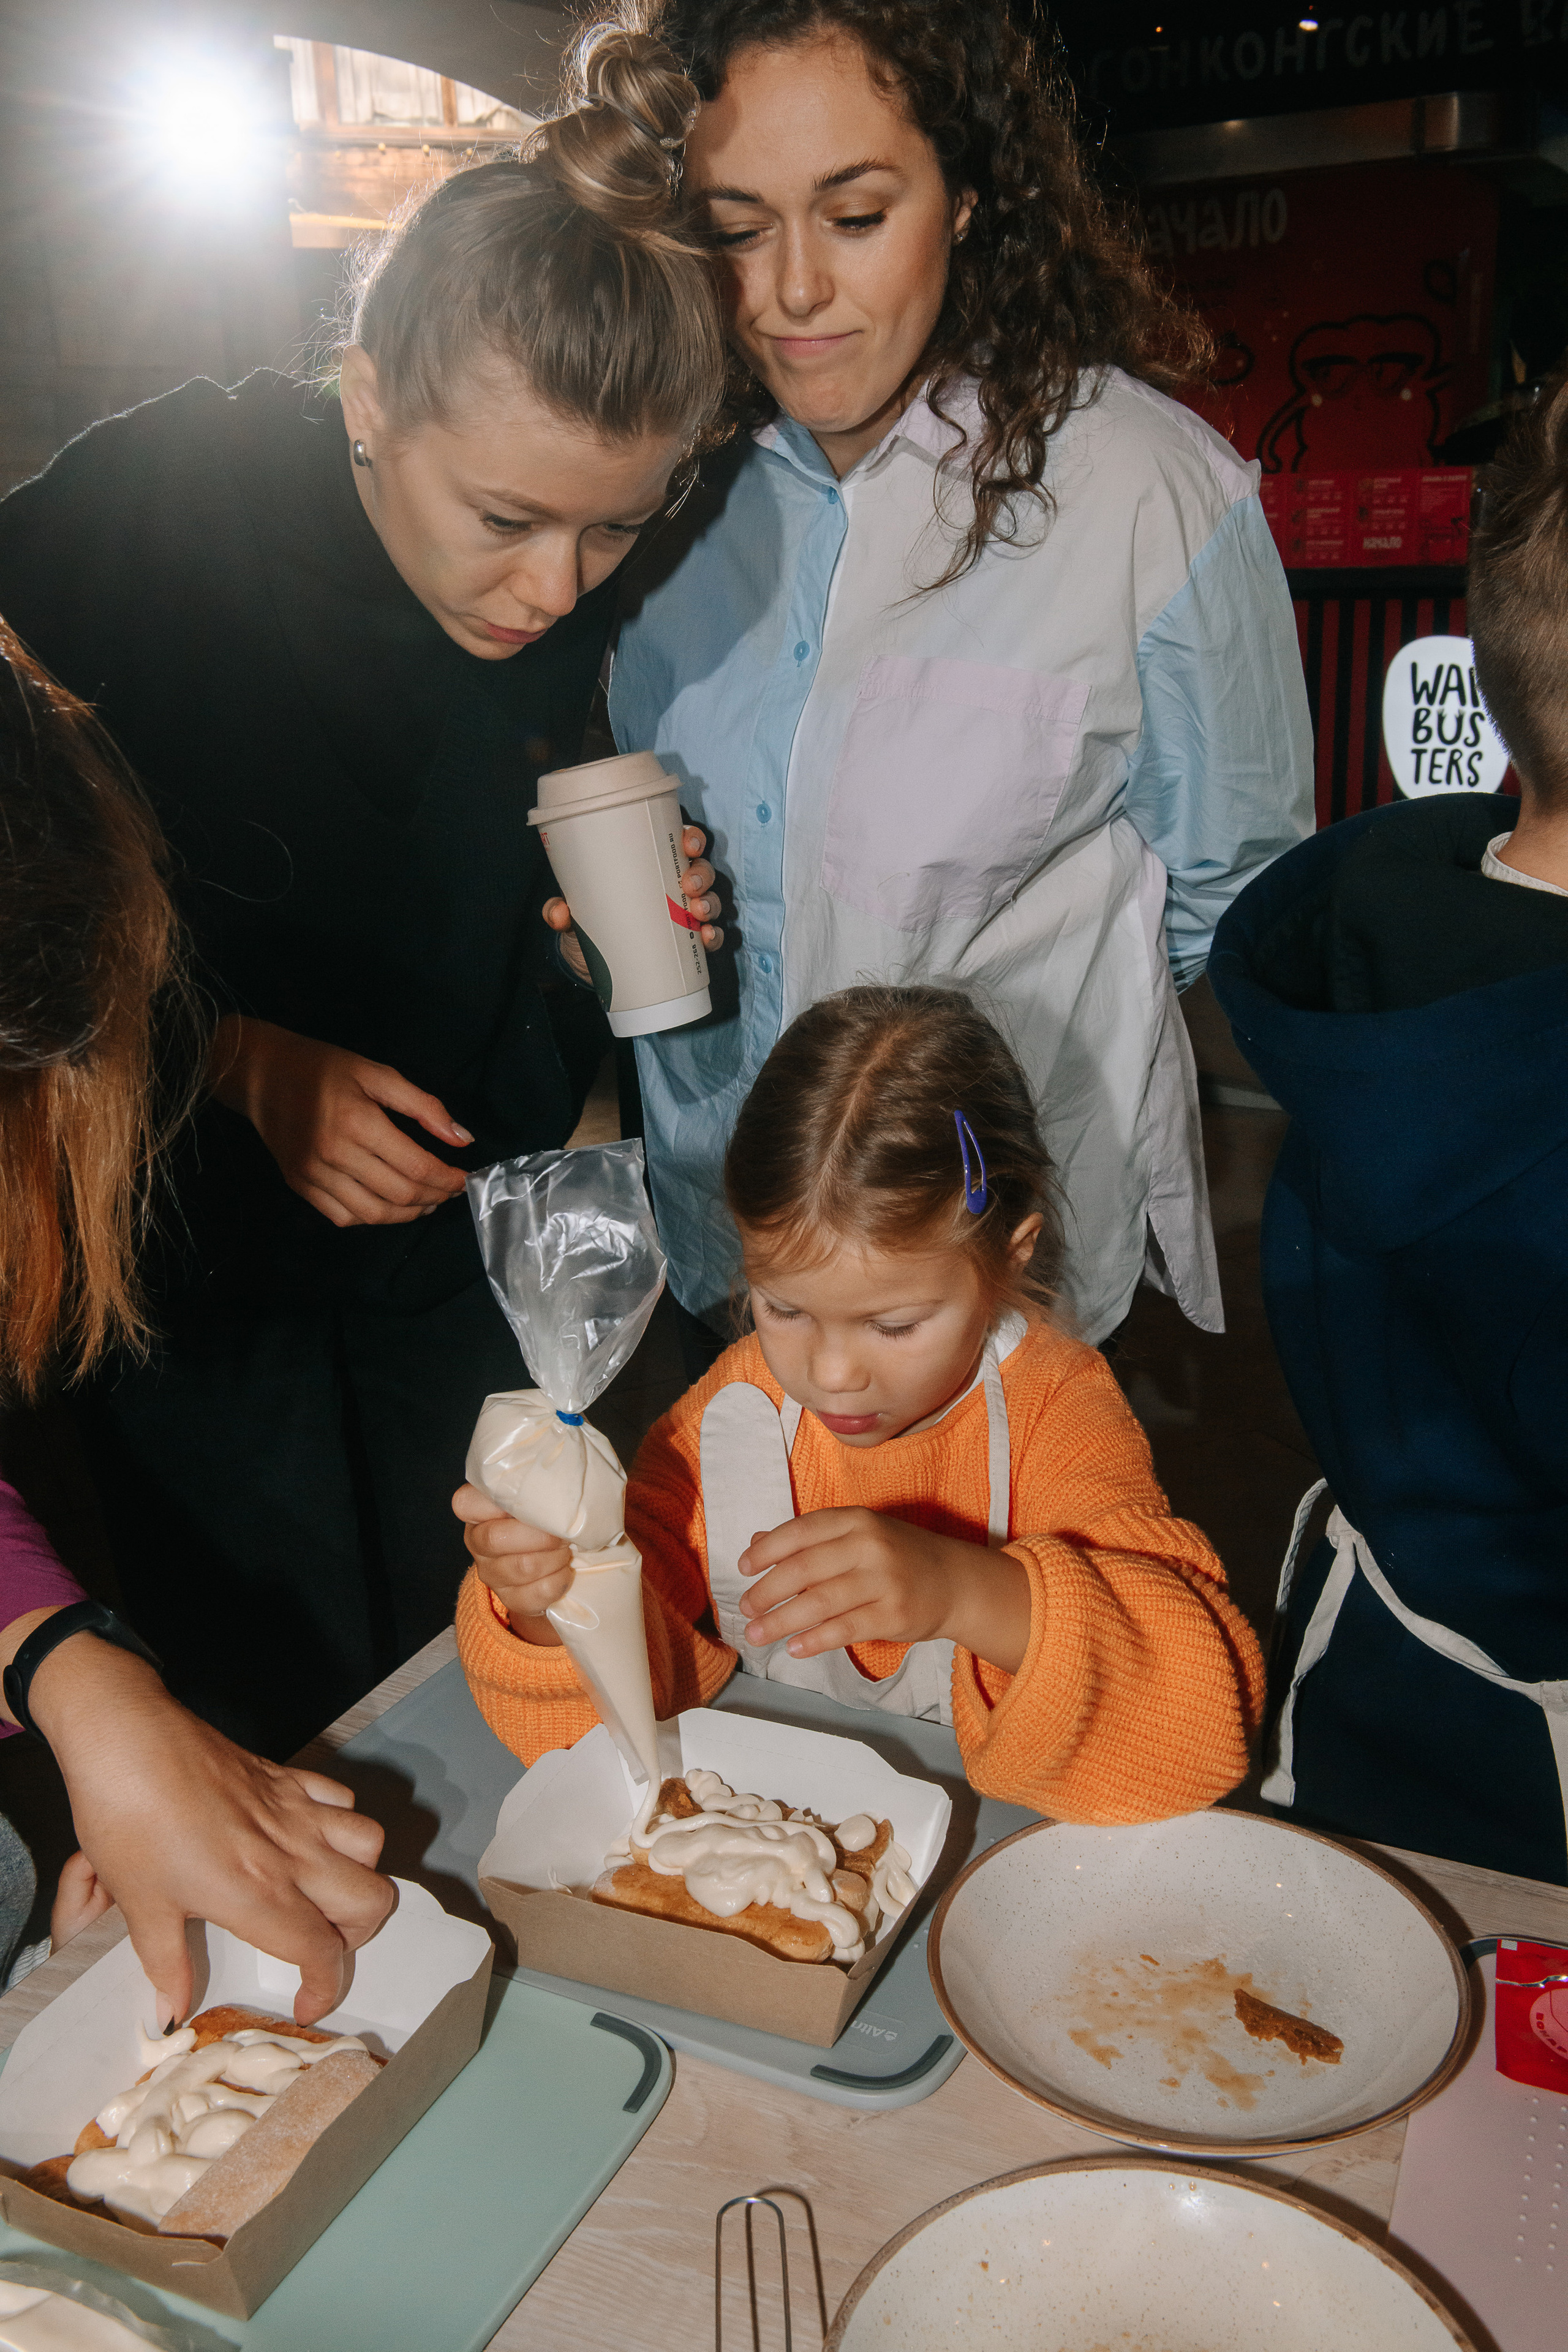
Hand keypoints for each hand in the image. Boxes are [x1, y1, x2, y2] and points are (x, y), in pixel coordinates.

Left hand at [20, 1630, 394, 2025]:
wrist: (127, 1739)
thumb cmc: (128, 1820)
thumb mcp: (141, 1905)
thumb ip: (166, 1964)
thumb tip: (169, 2014)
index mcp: (259, 1894)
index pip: (322, 1951)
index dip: (325, 1988)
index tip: (306, 2005)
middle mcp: (292, 1853)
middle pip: (371, 1900)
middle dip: (357, 1936)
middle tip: (319, 1947)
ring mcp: (295, 1809)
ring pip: (369, 1844)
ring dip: (357, 1874)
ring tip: (323, 1891)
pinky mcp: (286, 1777)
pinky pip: (341, 1798)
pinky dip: (340, 1820)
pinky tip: (308, 1834)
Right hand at [211, 1017, 469, 1228]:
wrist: (261, 1075)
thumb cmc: (324, 1069)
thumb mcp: (378, 1073)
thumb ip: (424, 1106)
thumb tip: (463, 1139)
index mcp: (357, 1122)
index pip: (416, 1166)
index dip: (447, 1179)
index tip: (465, 1178)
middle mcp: (334, 1154)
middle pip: (399, 1194)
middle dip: (434, 1198)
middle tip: (449, 1191)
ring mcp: (313, 1175)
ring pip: (373, 1214)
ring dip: (408, 1215)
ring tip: (427, 1203)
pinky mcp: (299, 1185)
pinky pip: (343, 1217)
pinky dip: (372, 1218)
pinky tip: (388, 1205)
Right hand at [452, 1485, 566, 1646]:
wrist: (553, 1552)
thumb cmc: (546, 1510)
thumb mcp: (539, 1490)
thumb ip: (540, 1482)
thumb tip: (560, 1484)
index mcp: (476, 1508)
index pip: (466, 1503)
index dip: (498, 1501)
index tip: (531, 1499)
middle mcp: (476, 1540)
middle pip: (495, 1538)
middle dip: (539, 1534)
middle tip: (563, 1530)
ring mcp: (490, 1572)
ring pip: (521, 1567)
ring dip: (554, 1557)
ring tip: (567, 1548)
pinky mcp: (510, 1598)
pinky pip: (535, 1594)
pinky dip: (559, 1580)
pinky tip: (565, 1570)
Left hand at [544, 824, 722, 984]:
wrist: (591, 965)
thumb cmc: (588, 923)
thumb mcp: (572, 915)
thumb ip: (561, 911)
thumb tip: (559, 912)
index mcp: (650, 865)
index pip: (679, 842)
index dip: (692, 838)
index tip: (688, 843)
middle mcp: (671, 886)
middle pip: (701, 870)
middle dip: (701, 874)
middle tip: (689, 885)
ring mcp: (682, 915)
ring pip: (710, 900)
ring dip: (710, 904)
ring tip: (698, 913)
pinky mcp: (686, 943)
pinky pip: (709, 936)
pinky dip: (714, 937)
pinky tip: (707, 938)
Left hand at [738, 1509, 1031, 1676]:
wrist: (956, 1581)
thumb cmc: (898, 1556)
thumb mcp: (858, 1535)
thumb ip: (809, 1539)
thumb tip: (756, 1543)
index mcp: (856, 1520)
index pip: (800, 1532)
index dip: (766, 1551)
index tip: (743, 1568)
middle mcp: (869, 1545)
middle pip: (803, 1569)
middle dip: (767, 1591)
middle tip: (745, 1609)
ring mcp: (883, 1580)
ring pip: (819, 1602)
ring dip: (781, 1621)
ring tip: (757, 1634)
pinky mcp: (893, 1614)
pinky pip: (844, 1629)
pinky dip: (814, 1640)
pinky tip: (793, 1648)